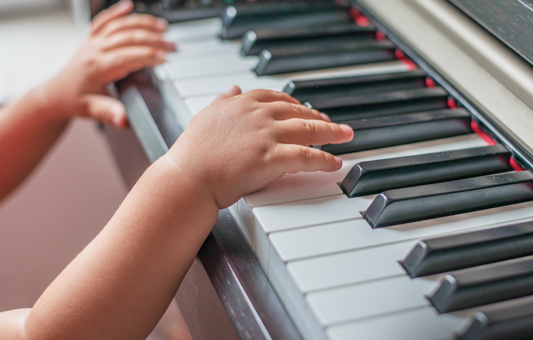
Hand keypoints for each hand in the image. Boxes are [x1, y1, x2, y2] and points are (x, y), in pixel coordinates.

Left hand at [42, 0, 174, 127]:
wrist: (55, 94)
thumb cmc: (74, 101)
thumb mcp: (92, 110)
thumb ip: (109, 113)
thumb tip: (123, 120)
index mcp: (97, 67)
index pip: (127, 57)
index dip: (148, 56)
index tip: (165, 59)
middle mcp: (94, 51)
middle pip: (127, 38)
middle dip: (153, 40)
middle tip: (172, 46)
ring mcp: (92, 42)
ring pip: (119, 26)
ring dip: (142, 23)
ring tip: (162, 26)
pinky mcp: (90, 39)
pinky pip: (103, 20)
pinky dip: (117, 12)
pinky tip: (129, 6)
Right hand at [164, 87, 353, 207]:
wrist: (187, 178)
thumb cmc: (192, 154)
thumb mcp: (206, 116)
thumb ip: (223, 101)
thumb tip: (234, 89)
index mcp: (241, 103)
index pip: (277, 98)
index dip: (296, 104)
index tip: (306, 110)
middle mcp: (257, 114)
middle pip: (298, 111)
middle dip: (319, 117)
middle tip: (333, 124)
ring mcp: (265, 135)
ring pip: (308, 130)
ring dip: (331, 132)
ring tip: (345, 136)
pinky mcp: (271, 158)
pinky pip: (306, 156)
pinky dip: (324, 159)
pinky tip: (334, 163)